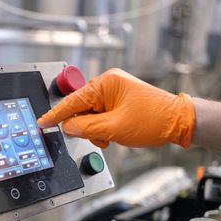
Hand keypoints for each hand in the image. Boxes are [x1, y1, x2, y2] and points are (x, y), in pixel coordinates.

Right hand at [37, 68, 194, 148]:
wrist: (178, 122)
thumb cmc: (153, 119)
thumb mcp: (115, 128)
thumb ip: (86, 128)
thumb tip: (67, 127)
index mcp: (106, 84)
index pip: (73, 101)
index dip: (56, 114)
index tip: (42, 122)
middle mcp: (107, 84)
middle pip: (80, 108)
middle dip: (85, 126)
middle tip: (100, 136)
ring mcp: (113, 92)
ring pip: (89, 115)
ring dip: (95, 130)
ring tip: (111, 136)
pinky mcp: (117, 101)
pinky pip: (99, 116)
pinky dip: (102, 128)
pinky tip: (114, 134)